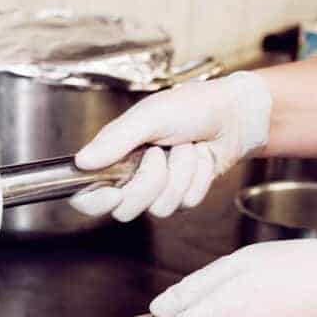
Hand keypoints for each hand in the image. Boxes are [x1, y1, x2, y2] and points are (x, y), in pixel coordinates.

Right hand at [70, 72, 272, 220]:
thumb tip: (82, 161)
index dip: (94, 201)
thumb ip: (115, 139)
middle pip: (124, 209)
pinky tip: (200, 158)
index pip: (86, 195)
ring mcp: (158, 189)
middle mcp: (132, 177)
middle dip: (149, 182)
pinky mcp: (182, 196)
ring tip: (186, 149)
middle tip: (160, 153)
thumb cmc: (191, 107)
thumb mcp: (150, 116)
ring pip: (159, 208)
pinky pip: (185, 203)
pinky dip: (198, 178)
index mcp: (114, 156)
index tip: (113, 192)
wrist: (234, 115)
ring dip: (180, 174)